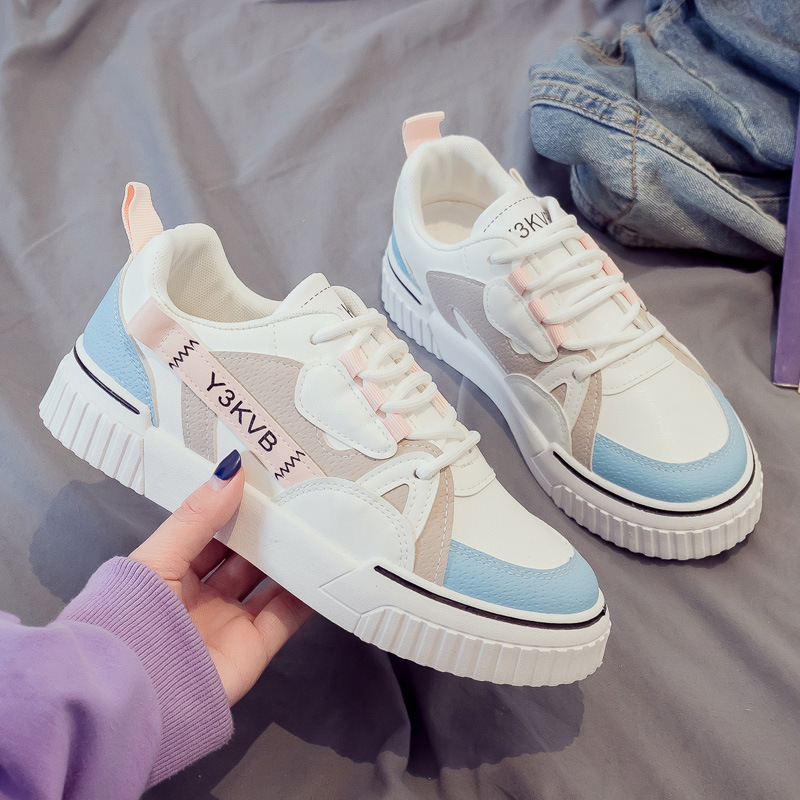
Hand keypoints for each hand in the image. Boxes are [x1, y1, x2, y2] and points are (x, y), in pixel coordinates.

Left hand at [130, 450, 311, 704]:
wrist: (136, 696)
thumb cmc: (134, 621)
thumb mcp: (159, 558)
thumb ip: (198, 517)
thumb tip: (231, 471)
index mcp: (172, 573)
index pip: (209, 532)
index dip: (233, 507)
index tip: (262, 481)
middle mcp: (203, 597)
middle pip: (243, 555)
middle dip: (266, 530)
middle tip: (296, 498)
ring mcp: (230, 621)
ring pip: (268, 581)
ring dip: (290, 558)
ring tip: (316, 526)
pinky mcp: (255, 646)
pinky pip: (287, 614)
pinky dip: (306, 595)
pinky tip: (323, 569)